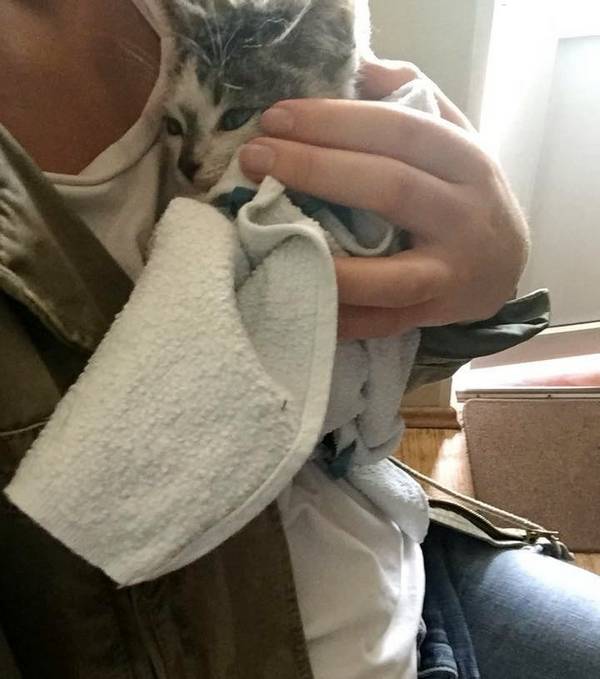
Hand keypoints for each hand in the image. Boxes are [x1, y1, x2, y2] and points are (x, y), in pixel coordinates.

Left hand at [239, 59, 529, 338]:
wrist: (505, 262)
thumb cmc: (462, 192)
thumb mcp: (452, 135)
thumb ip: (410, 97)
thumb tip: (357, 67)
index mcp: (466, 160)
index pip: (399, 131)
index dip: (336, 122)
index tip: (276, 117)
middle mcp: (464, 215)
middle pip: (390, 188)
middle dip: (316, 169)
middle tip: (254, 157)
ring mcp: (450, 272)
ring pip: (390, 272)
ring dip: (329, 259)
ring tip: (268, 233)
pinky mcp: (433, 313)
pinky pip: (383, 321)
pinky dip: (341, 316)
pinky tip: (296, 295)